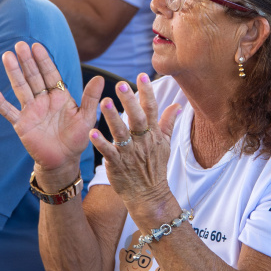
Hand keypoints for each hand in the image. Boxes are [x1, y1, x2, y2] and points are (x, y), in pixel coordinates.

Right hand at [0, 42, 97, 174]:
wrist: (64, 160)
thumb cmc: (76, 138)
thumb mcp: (86, 118)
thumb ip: (91, 98)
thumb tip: (100, 78)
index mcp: (59, 95)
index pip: (50, 74)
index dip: (44, 60)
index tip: (37, 46)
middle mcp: (43, 100)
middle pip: (33, 77)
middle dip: (27, 61)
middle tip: (20, 45)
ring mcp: (31, 111)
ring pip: (21, 89)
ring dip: (14, 73)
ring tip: (6, 57)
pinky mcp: (22, 124)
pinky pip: (9, 112)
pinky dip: (1, 104)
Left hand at [90, 73, 180, 207]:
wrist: (149, 195)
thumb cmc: (155, 167)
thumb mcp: (165, 144)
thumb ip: (168, 122)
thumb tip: (178, 105)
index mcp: (153, 134)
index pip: (152, 109)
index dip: (147, 92)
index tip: (142, 75)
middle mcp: (142, 141)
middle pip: (137, 118)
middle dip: (129, 100)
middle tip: (120, 84)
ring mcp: (130, 153)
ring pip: (121, 133)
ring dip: (113, 117)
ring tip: (104, 102)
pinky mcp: (117, 164)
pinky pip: (108, 152)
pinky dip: (101, 143)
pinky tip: (92, 133)